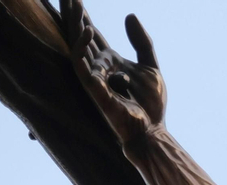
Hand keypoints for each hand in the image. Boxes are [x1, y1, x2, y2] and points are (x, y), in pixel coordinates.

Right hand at [59, 0, 166, 149]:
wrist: (152, 130)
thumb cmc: (151, 104)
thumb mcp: (151, 67)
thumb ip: (142, 42)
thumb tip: (129, 15)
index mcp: (110, 61)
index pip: (92, 34)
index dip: (84, 16)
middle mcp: (98, 66)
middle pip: (80, 35)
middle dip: (74, 15)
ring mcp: (94, 76)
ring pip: (78, 45)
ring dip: (76, 24)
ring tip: (75, 3)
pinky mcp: (94, 88)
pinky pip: (82, 64)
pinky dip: (83, 47)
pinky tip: (89, 30)